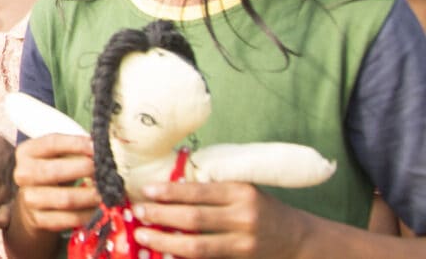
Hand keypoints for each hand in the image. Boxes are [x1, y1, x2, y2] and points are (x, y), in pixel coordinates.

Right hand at [12, 134, 98, 232]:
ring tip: (107, 191)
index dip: (76, 144)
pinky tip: (100, 208)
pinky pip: (70, 219)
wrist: (34, 202)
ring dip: (90, 195)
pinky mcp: (40, 220)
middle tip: (105, 170)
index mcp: (26, 152)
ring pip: (66, 199)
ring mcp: (30, 199)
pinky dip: (89, 214)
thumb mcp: (56, 155)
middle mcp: (23, 175)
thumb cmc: (52, 171)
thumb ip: (76, 149)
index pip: (52, 143)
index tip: (97, 146)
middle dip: (85, 169)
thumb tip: (103, 149)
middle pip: (56, 171)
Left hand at [133, 181, 306, 257]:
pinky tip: (165, 254)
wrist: (298, 239)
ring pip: (198, 246)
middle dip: (161, 216)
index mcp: (241, 193)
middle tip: (138, 212)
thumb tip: (167, 185)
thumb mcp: (243, 189)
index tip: (147, 190)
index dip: (170, 192)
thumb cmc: (262, 209)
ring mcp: (243, 245)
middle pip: (194, 219)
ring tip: (143, 235)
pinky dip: (183, 258)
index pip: (199, 192)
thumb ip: (212, 189)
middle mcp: (243, 218)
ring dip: (166, 241)